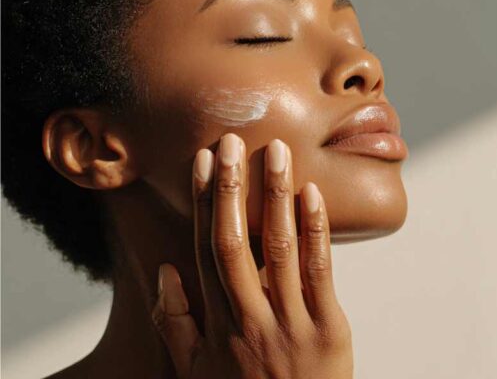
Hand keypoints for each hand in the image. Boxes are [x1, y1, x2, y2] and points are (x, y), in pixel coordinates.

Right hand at [151, 134, 352, 377]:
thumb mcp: (197, 371)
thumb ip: (176, 324)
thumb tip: (166, 270)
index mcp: (219, 324)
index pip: (207, 250)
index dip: (206, 204)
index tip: (204, 162)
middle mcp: (250, 319)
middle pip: (236, 243)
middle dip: (233, 188)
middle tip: (232, 141)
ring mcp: (291, 322)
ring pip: (280, 248)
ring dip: (277, 195)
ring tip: (278, 151)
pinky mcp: (329, 328)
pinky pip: (320, 271)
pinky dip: (316, 230)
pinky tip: (312, 194)